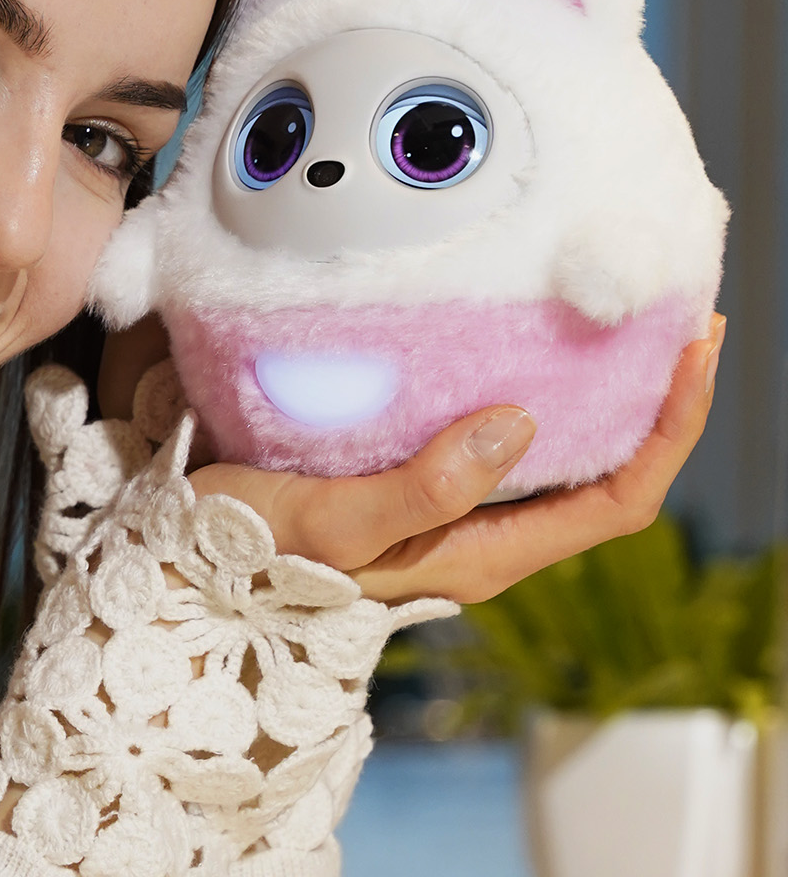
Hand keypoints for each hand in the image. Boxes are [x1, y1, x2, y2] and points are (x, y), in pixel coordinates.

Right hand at [98, 314, 722, 607]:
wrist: (182, 572)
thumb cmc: (249, 554)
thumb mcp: (334, 522)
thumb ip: (425, 487)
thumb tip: (521, 424)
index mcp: (483, 554)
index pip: (622, 498)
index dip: (673, 426)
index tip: (694, 344)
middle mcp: (484, 536)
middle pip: (609, 469)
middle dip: (655, 393)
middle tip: (674, 304)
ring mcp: (452, 511)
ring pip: (560, 449)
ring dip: (600, 383)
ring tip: (610, 304)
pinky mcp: (416, 480)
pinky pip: (502, 432)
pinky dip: (531, 379)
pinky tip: (512, 327)